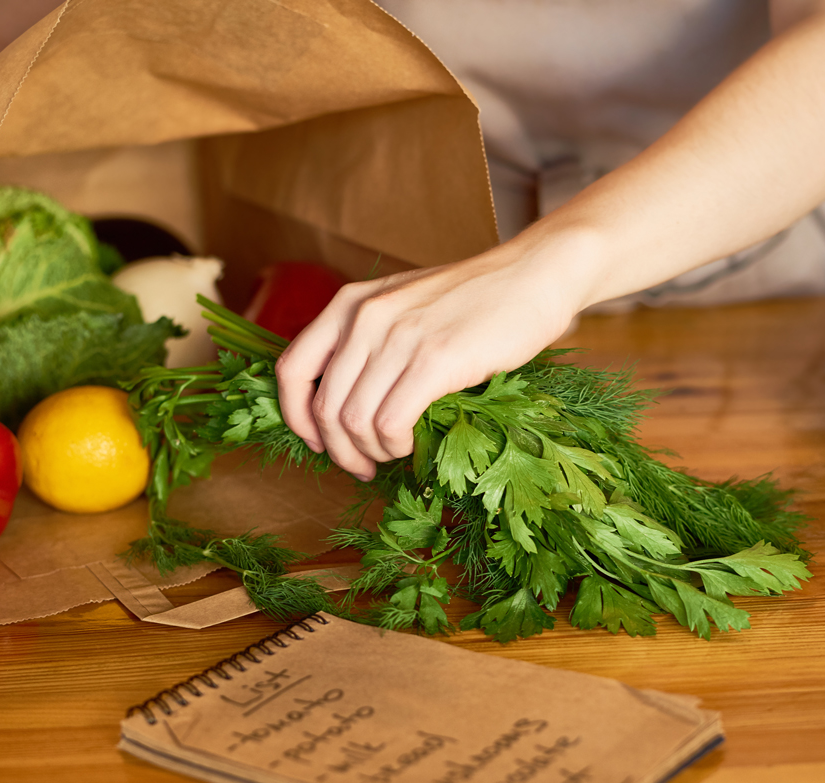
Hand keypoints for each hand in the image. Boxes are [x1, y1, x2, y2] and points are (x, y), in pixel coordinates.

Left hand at [275, 231, 600, 479]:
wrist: (532, 275)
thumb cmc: (474, 298)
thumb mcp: (403, 303)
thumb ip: (369, 337)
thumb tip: (345, 400)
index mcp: (349, 304)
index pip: (292, 369)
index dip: (296, 416)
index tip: (317, 441)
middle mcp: (364, 318)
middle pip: (323, 406)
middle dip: (338, 449)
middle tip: (361, 466)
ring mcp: (397, 338)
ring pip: (352, 420)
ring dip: (368, 451)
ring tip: (390, 455)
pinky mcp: (433, 360)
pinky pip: (388, 422)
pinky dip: (393, 445)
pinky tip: (409, 444)